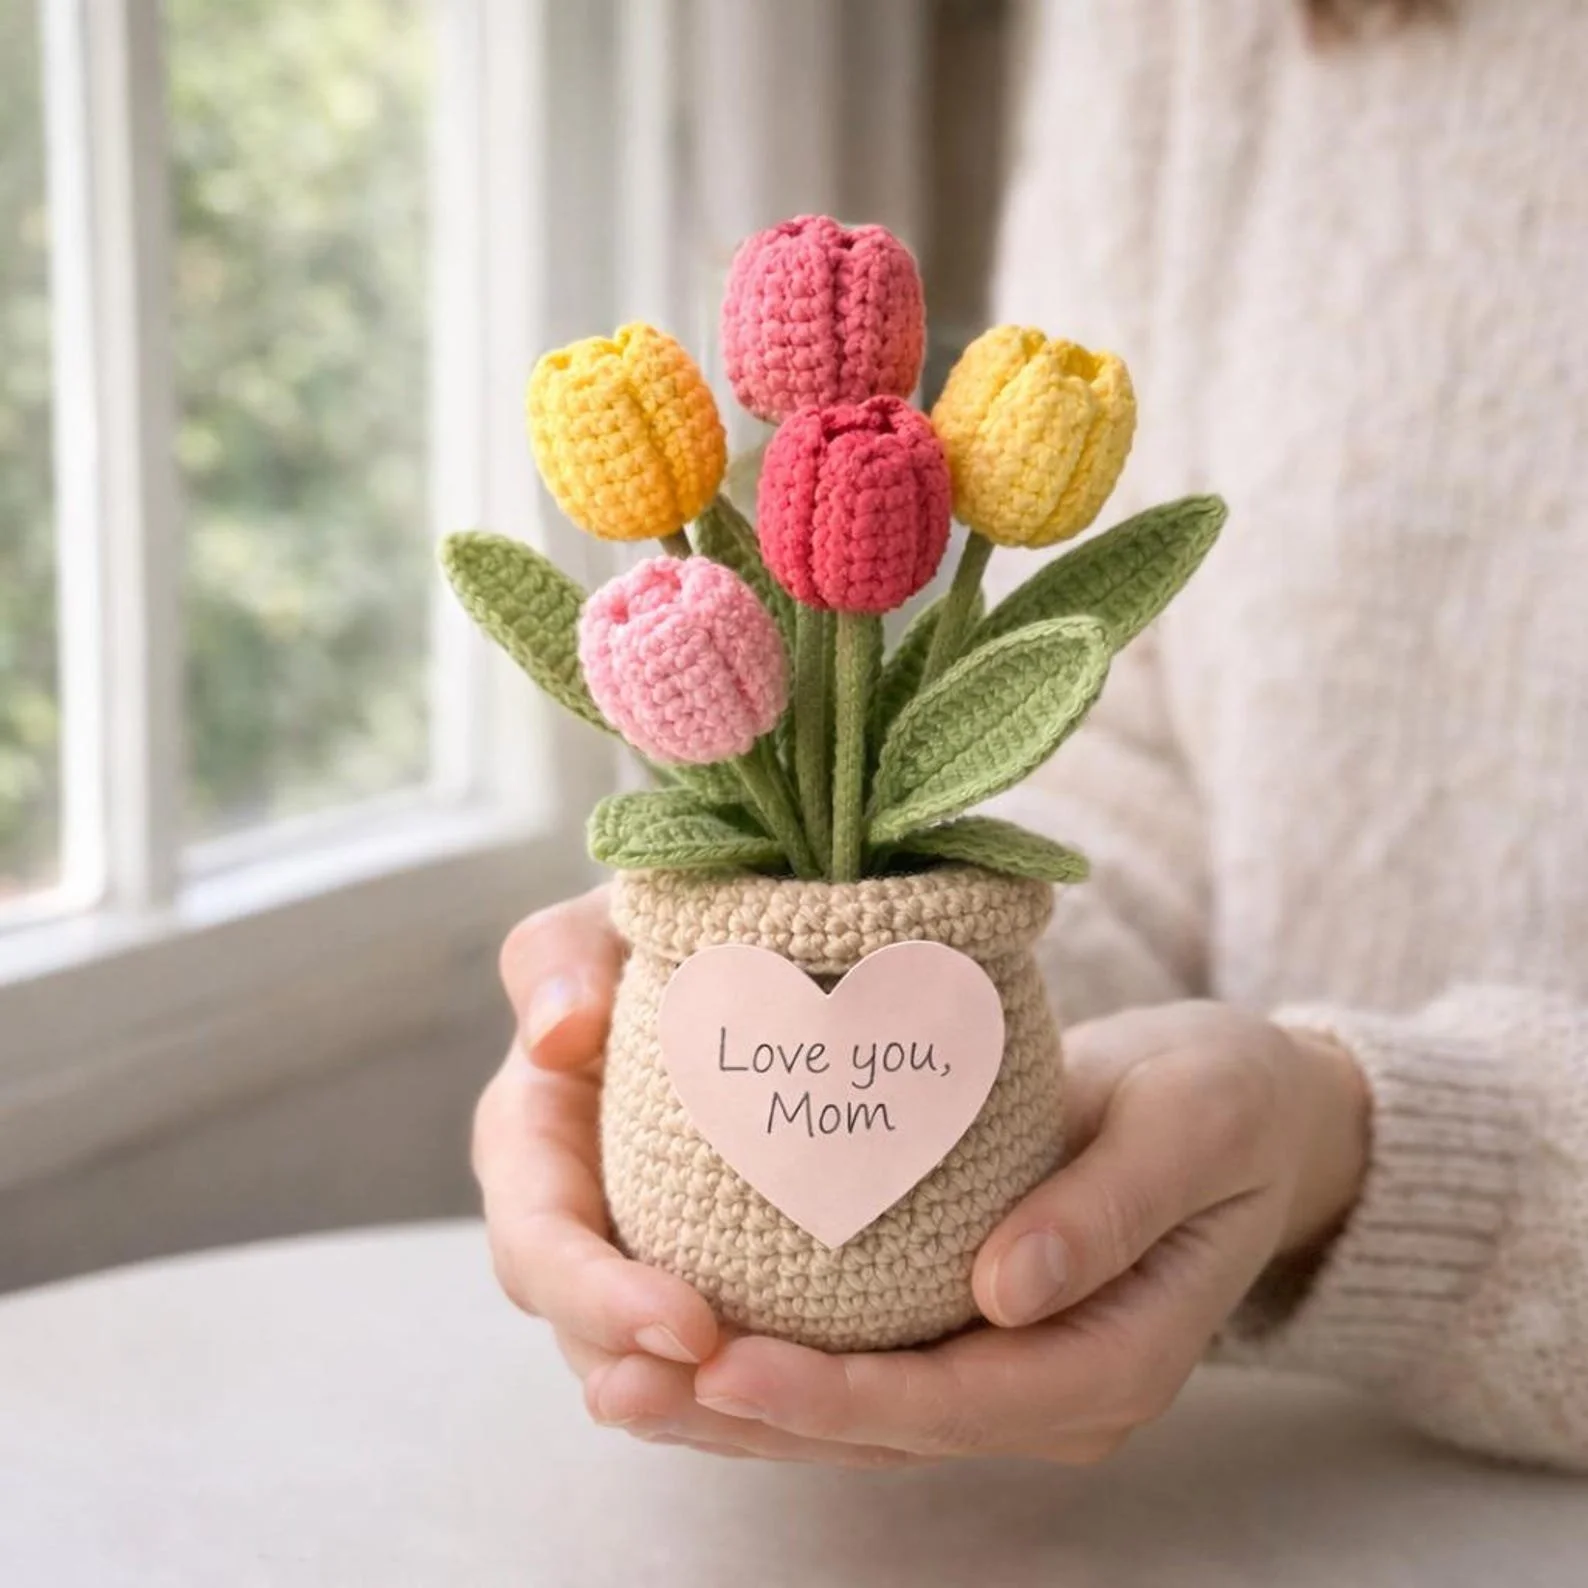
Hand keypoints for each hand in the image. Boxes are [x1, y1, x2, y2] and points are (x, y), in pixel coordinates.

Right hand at [475, 889, 920, 1465]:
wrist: (731, 948)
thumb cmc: (656, 928)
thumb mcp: (600, 925)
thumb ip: (558, 960)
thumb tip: (556, 1037)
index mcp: (531, 1143)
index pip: (540, 1245)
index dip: (599, 1298)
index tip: (688, 1322)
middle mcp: (573, 1217)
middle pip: (591, 1333)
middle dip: (655, 1380)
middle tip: (741, 1388)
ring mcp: (637, 1250)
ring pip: (658, 1361)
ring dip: (712, 1406)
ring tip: (795, 1419)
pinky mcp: (711, 1266)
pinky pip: (729, 1340)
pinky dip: (771, 1377)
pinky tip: (841, 1391)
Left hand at [688, 1001, 1369, 1463]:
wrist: (1244, 1108)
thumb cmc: (1223, 1102)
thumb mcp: (1190, 1126)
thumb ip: (1109, 1208)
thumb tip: (1004, 1292)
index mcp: (1111, 1362)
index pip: (954, 1402)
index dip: (835, 1395)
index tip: (726, 1362)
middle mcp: (1050, 1391)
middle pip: (884, 1432)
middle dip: (750, 1415)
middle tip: (621, 1382)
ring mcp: (1009, 1369)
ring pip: (858, 1417)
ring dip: (739, 1405)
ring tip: (618, 1378)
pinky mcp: (972, 1327)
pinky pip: (863, 1363)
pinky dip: (775, 1359)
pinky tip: (687, 1333)